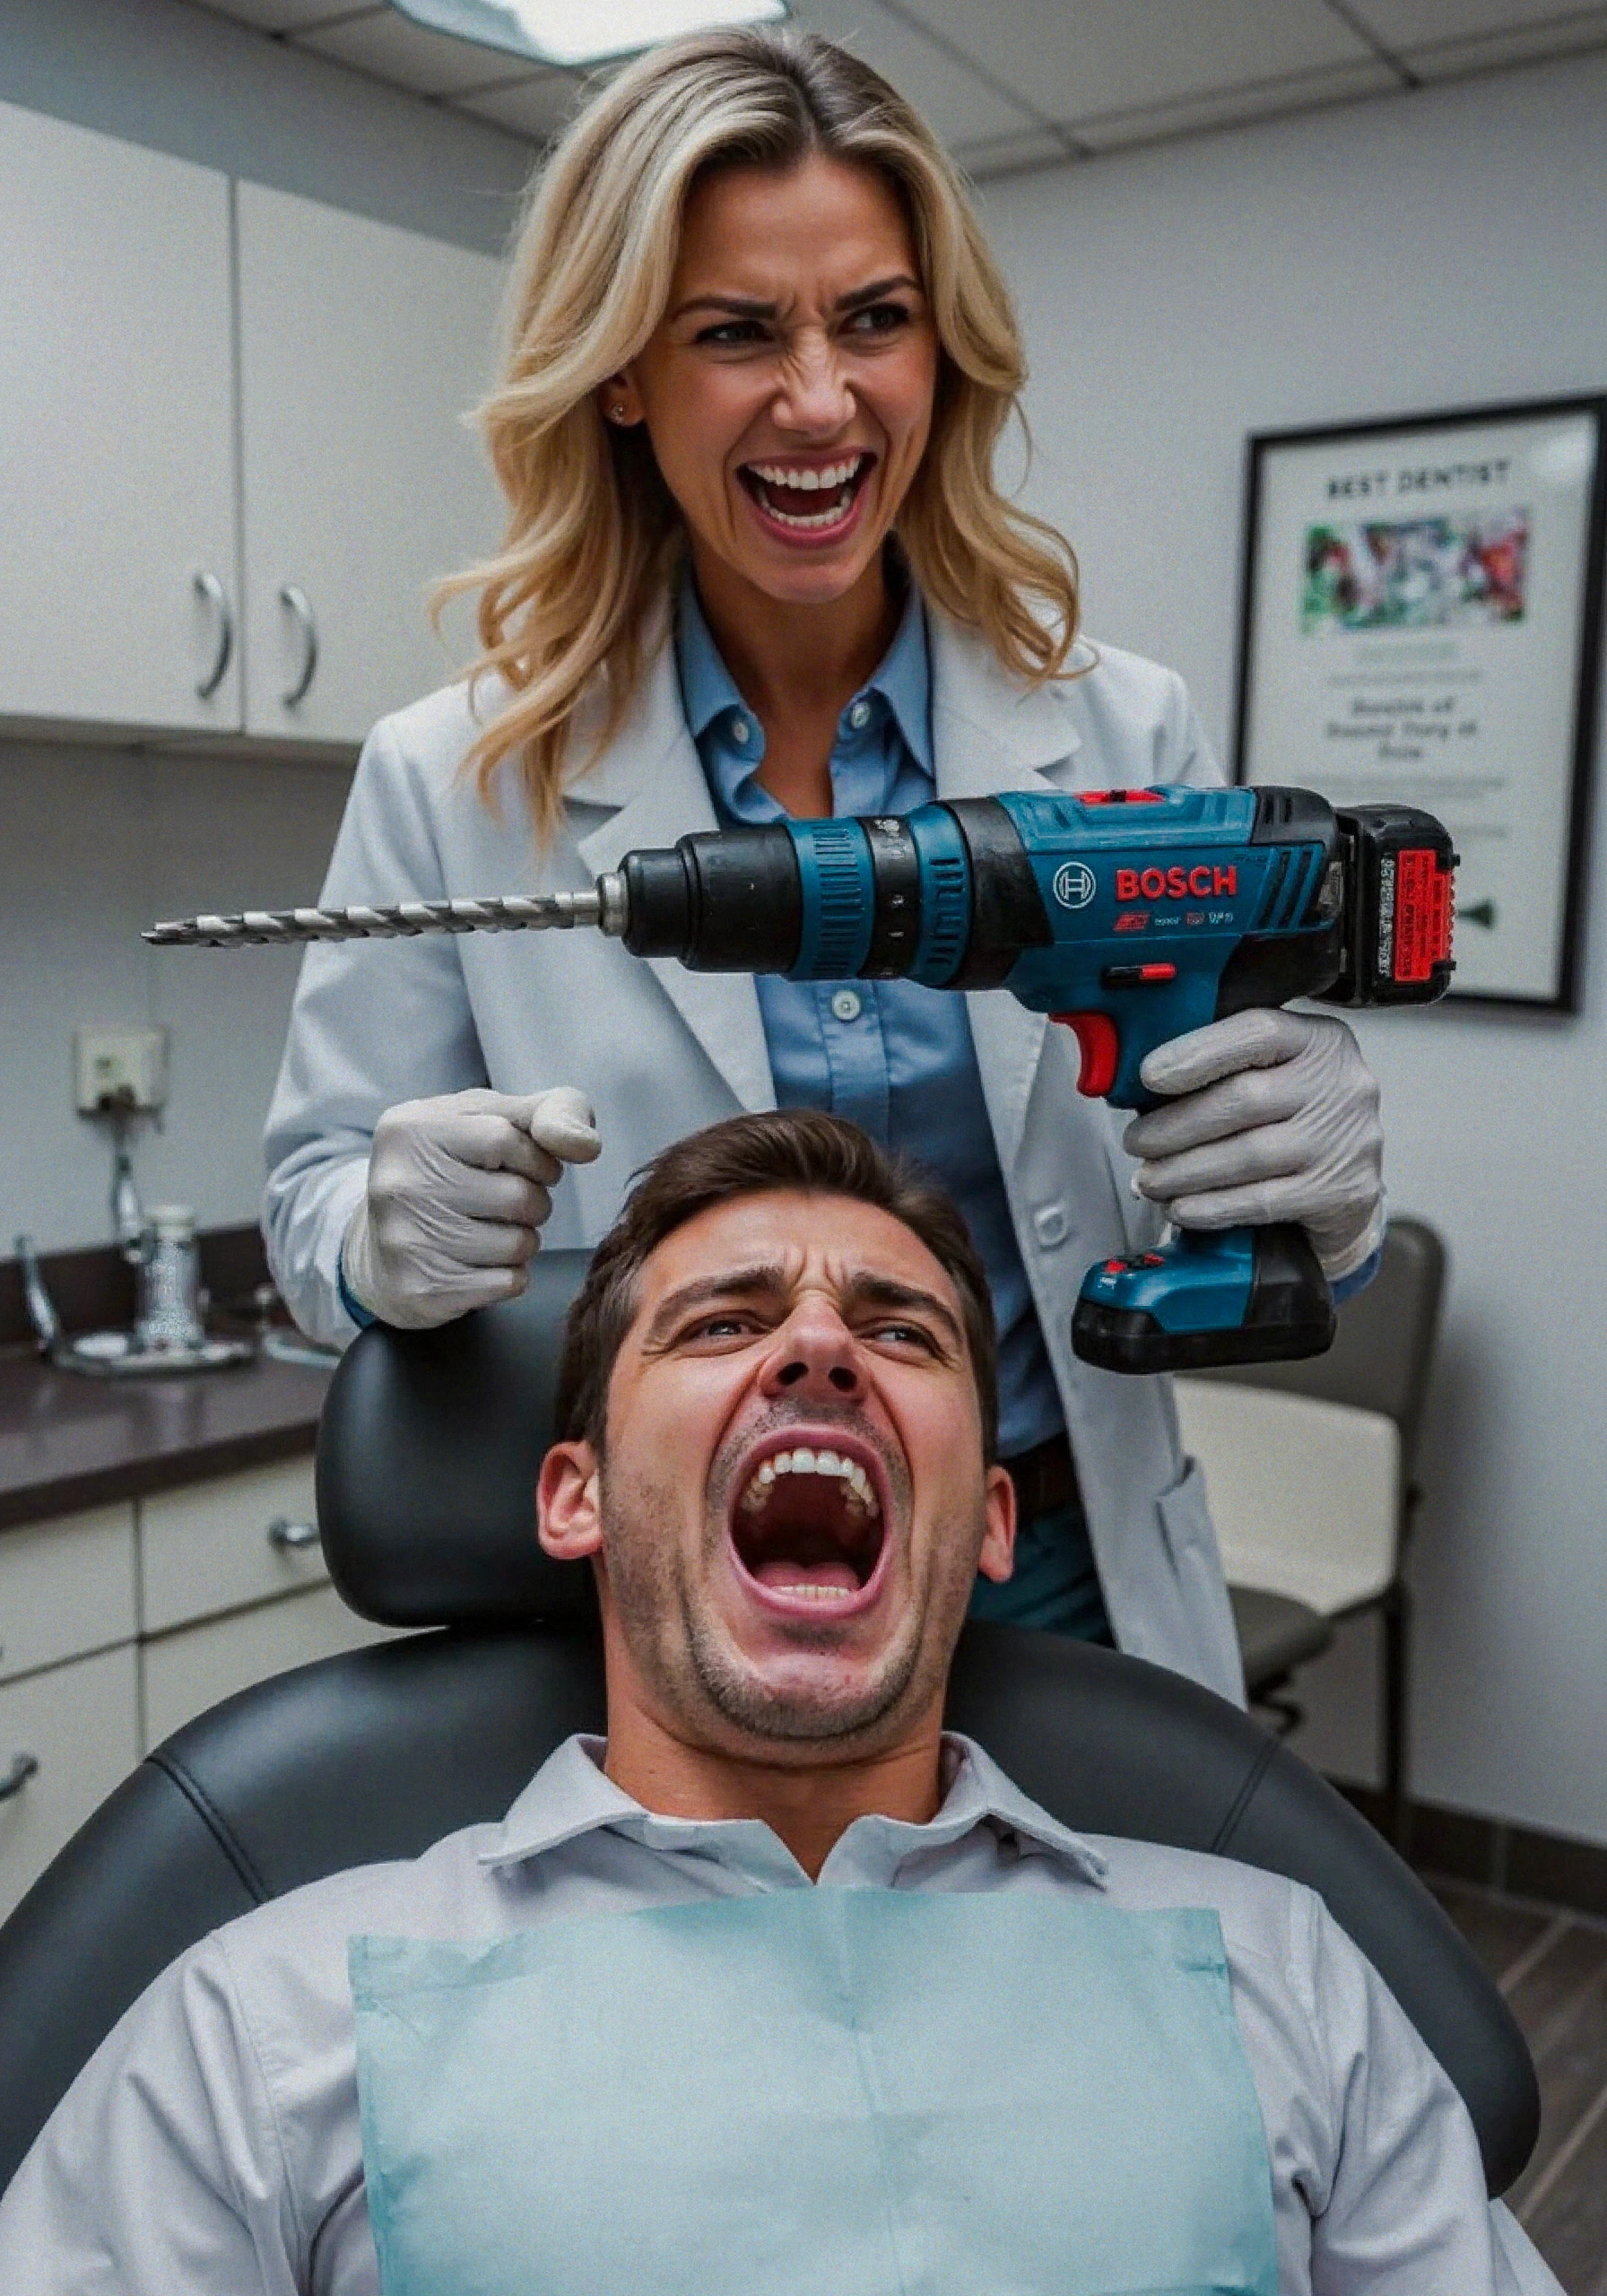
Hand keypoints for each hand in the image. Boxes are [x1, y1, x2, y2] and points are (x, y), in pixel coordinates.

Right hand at [342, 1087, 600, 1328]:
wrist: (383, 1244)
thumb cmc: (456, 1167)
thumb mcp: (495, 1117)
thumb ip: (551, 1111)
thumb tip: (586, 1145)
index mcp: (411, 1128)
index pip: (505, 1138)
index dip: (535, 1157)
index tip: (527, 1165)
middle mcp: (400, 1183)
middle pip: (517, 1196)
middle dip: (533, 1201)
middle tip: (506, 1203)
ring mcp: (405, 1240)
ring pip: (518, 1245)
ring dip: (523, 1240)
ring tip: (491, 1230)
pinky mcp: (421, 1289)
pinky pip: (507, 1283)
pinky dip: (509, 1275)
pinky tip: (479, 1262)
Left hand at [1121, 1010, 1383, 1280]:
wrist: (1351, 1184)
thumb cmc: (1294, 1119)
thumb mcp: (1273, 1074)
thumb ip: (1222, 1068)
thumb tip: (1140, 1088)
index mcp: (1318, 1040)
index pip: (1258, 1032)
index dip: (1198, 1052)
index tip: (1149, 1076)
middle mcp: (1340, 1085)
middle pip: (1244, 1099)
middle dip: (1176, 1125)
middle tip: (1136, 1142)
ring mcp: (1345, 1141)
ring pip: (1248, 1155)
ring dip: (1184, 1171)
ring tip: (1148, 1179)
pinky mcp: (1340, 1193)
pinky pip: (1262, 1201)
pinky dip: (1212, 1206)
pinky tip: (1181, 1208)